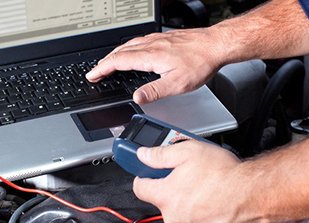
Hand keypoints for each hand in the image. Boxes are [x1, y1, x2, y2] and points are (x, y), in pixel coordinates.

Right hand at [86, 28, 225, 103]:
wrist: (216, 45)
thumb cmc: (200, 62)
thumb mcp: (176, 84)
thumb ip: (154, 92)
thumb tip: (136, 98)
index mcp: (150, 56)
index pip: (118, 62)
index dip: (102, 69)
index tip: (92, 75)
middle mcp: (152, 45)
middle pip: (120, 52)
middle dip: (105, 62)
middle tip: (96, 70)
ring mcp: (158, 39)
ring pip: (130, 45)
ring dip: (116, 54)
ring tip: (110, 61)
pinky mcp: (166, 38)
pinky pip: (140, 41)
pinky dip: (130, 47)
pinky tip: (135, 50)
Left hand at [133, 140, 265, 222]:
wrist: (254, 193)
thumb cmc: (224, 174)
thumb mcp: (187, 151)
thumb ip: (160, 154)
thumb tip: (144, 155)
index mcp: (165, 196)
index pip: (139, 187)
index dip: (143, 175)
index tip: (148, 170)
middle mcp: (175, 216)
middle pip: (163, 199)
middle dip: (171, 185)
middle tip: (186, 172)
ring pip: (182, 210)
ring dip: (189, 198)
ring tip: (205, 183)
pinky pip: (199, 221)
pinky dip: (204, 210)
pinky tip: (215, 197)